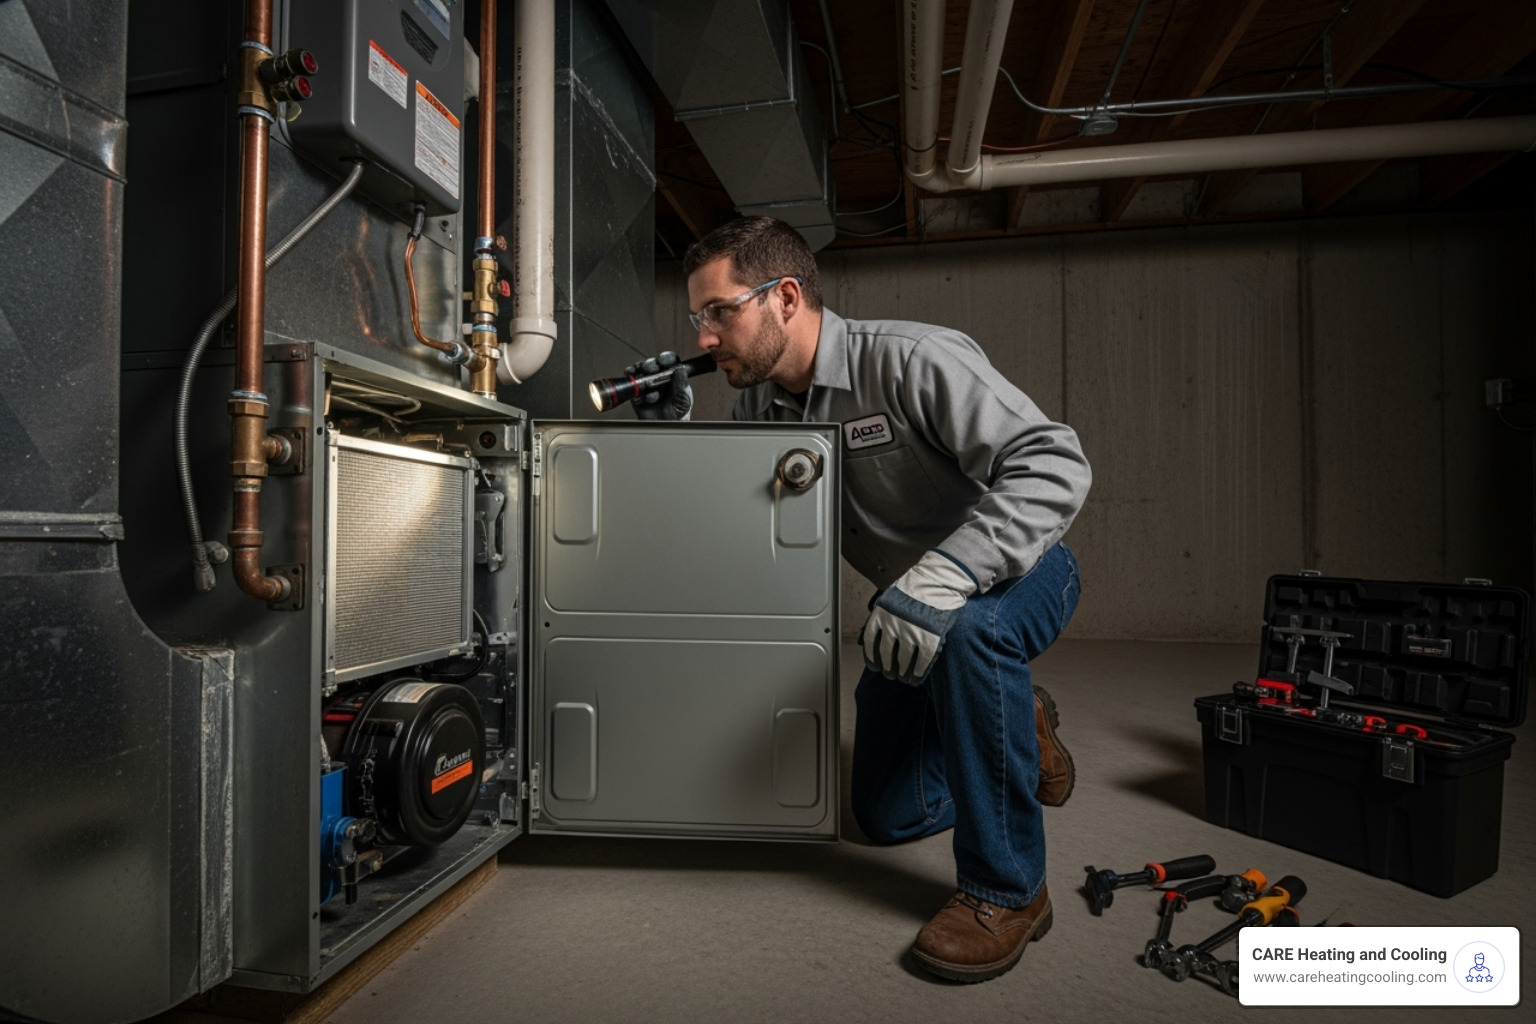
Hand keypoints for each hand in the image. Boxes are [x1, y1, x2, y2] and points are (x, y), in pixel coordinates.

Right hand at [626, 351, 692, 419]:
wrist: (665, 427)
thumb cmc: (677, 414)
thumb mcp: (684, 399)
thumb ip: (682, 384)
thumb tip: (680, 369)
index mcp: (673, 377)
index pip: (669, 362)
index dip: (666, 358)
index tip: (664, 360)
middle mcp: (660, 378)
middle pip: (653, 364)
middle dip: (651, 364)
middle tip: (651, 368)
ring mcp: (647, 384)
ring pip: (641, 370)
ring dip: (641, 370)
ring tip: (645, 377)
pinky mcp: (637, 392)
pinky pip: (632, 383)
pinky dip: (633, 381)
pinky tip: (636, 382)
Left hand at [859, 549, 977, 684]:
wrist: (939, 578)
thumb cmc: (916, 587)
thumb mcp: (889, 597)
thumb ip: (879, 616)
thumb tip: (864, 638)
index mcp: (881, 613)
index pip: (870, 642)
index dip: (871, 658)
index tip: (874, 666)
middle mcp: (893, 624)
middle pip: (886, 655)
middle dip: (887, 668)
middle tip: (890, 674)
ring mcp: (911, 632)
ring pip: (903, 661)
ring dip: (902, 673)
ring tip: (904, 678)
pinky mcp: (929, 637)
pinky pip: (922, 662)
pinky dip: (919, 672)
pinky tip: (917, 678)